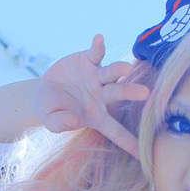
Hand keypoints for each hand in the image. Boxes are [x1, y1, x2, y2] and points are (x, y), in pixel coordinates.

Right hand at [36, 33, 150, 160]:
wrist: (44, 92)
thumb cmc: (52, 112)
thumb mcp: (51, 122)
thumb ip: (60, 124)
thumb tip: (74, 121)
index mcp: (97, 116)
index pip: (115, 131)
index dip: (128, 141)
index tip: (145, 153)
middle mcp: (102, 96)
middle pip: (118, 94)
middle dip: (131, 92)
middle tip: (145, 93)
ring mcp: (97, 77)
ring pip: (111, 73)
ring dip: (118, 69)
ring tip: (126, 68)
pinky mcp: (89, 60)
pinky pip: (95, 53)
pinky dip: (97, 46)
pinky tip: (99, 38)